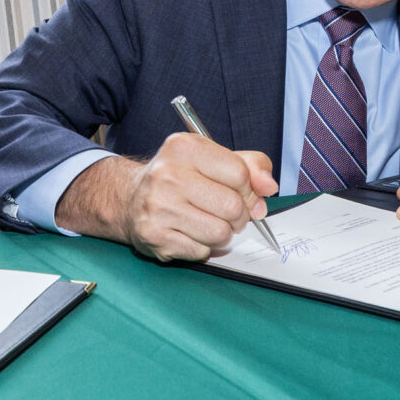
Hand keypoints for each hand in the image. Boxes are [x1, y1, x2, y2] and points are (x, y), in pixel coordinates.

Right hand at [56, 132, 277, 260]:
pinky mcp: (155, 236)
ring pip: (221, 234)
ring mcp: (159, 207)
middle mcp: (167, 175)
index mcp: (184, 147)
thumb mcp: (212, 159)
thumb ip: (249, 166)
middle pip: (233, 207)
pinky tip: (188, 232)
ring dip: (222, 234)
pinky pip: (203, 251)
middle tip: (223, 212)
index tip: (240, 193)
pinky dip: (203, 246)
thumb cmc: (180, 178)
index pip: (240, 174)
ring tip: (205, 222)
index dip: (249, 189)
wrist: (130, 199)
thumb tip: (269, 186)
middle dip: (238, 216)